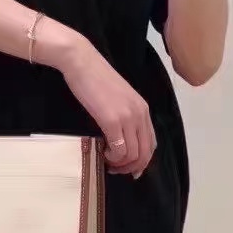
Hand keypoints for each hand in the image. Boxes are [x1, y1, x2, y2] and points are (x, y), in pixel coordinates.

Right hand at [54, 36, 156, 176]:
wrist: (82, 61)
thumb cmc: (95, 78)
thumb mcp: (118, 98)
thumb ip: (125, 115)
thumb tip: (121, 138)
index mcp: (142, 108)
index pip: (151, 143)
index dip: (142, 161)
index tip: (129, 169)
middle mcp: (140, 114)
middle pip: (145, 152)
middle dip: (132, 167)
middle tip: (117, 171)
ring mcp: (127, 117)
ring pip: (133, 155)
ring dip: (121, 165)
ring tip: (108, 162)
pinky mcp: (112, 120)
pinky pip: (120, 150)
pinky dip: (113, 158)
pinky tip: (103, 154)